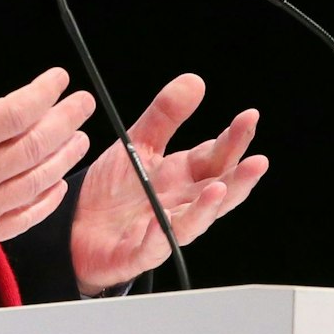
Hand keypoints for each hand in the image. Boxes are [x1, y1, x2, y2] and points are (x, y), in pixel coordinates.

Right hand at [0, 16, 94, 264]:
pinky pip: (23, 218)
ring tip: (81, 138)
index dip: (42, 93)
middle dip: (66, 120)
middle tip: (83, 103)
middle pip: (36, 145)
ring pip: (37, 181)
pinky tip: (57, 186)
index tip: (57, 79)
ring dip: (65, 157)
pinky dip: (46, 201)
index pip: (14, 113)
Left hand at [70, 74, 267, 293]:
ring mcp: (161, 230)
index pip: (215, 157)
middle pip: (216, 192)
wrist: (75, 225)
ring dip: (207, 208)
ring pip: (191, 223)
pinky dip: (157, 236)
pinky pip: (150, 247)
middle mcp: (179, 204)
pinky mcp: (136, 253)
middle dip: (239, 179)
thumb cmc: (113, 189)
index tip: (249, 117)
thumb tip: (195, 81)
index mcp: (182, 176)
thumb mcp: (137, 144)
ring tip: (219, 189)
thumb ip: (165, 116)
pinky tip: (162, 222)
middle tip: (258, 162)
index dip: (234, 140)